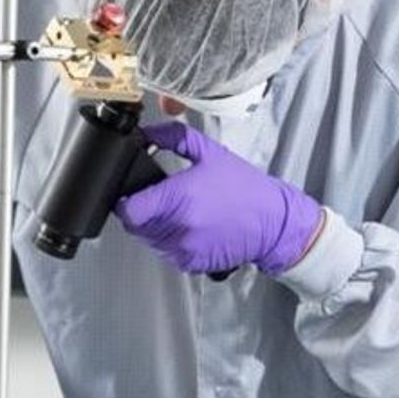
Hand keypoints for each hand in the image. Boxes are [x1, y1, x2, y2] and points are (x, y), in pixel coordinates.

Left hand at [115, 122, 323, 274]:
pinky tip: (190, 228)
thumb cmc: (244, 188)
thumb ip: (174, 137)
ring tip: (179, 213)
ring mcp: (184, 249)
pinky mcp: (191, 264)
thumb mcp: (210, 152)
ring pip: (149, 241)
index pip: (129, 210)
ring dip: (155, 228)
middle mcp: (179, 227)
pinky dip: (171, 243)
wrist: (272, 221)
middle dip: (142, 212)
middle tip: (160, 200)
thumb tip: (146, 133)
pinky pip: (167, 254)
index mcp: (178, 198)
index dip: (126, 202)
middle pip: (136, 226)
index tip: (132, 194)